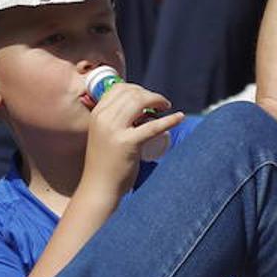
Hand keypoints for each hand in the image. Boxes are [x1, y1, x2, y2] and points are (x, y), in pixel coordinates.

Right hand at [82, 81, 183, 196]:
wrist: (98, 187)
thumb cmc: (104, 163)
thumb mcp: (103, 134)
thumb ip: (113, 121)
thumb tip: (136, 107)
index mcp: (97, 114)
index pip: (118, 88)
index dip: (136, 89)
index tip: (147, 97)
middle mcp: (103, 118)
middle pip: (132, 93)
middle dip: (150, 94)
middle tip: (161, 103)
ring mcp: (114, 130)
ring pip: (141, 102)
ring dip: (158, 101)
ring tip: (166, 108)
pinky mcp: (128, 143)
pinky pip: (152, 126)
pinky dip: (169, 120)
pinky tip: (179, 117)